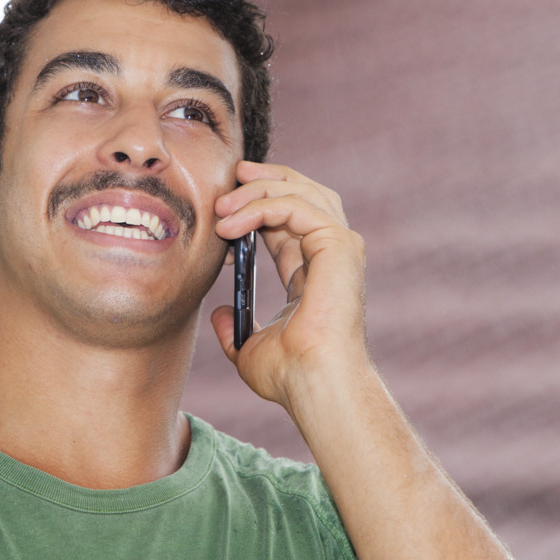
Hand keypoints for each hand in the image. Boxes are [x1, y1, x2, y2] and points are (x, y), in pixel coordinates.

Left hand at [210, 161, 369, 413]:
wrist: (313, 383)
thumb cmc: (290, 375)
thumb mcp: (250, 348)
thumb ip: (235, 329)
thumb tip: (219, 314)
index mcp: (314, 272)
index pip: (288, 220)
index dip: (256, 205)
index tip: (222, 206)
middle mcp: (332, 254)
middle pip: (303, 192)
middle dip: (265, 179)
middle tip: (230, 176)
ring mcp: (340, 247)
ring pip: (299, 192)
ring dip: (255, 191)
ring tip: (221, 207)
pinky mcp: (339, 244)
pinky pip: (295, 205)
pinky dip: (260, 207)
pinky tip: (231, 225)